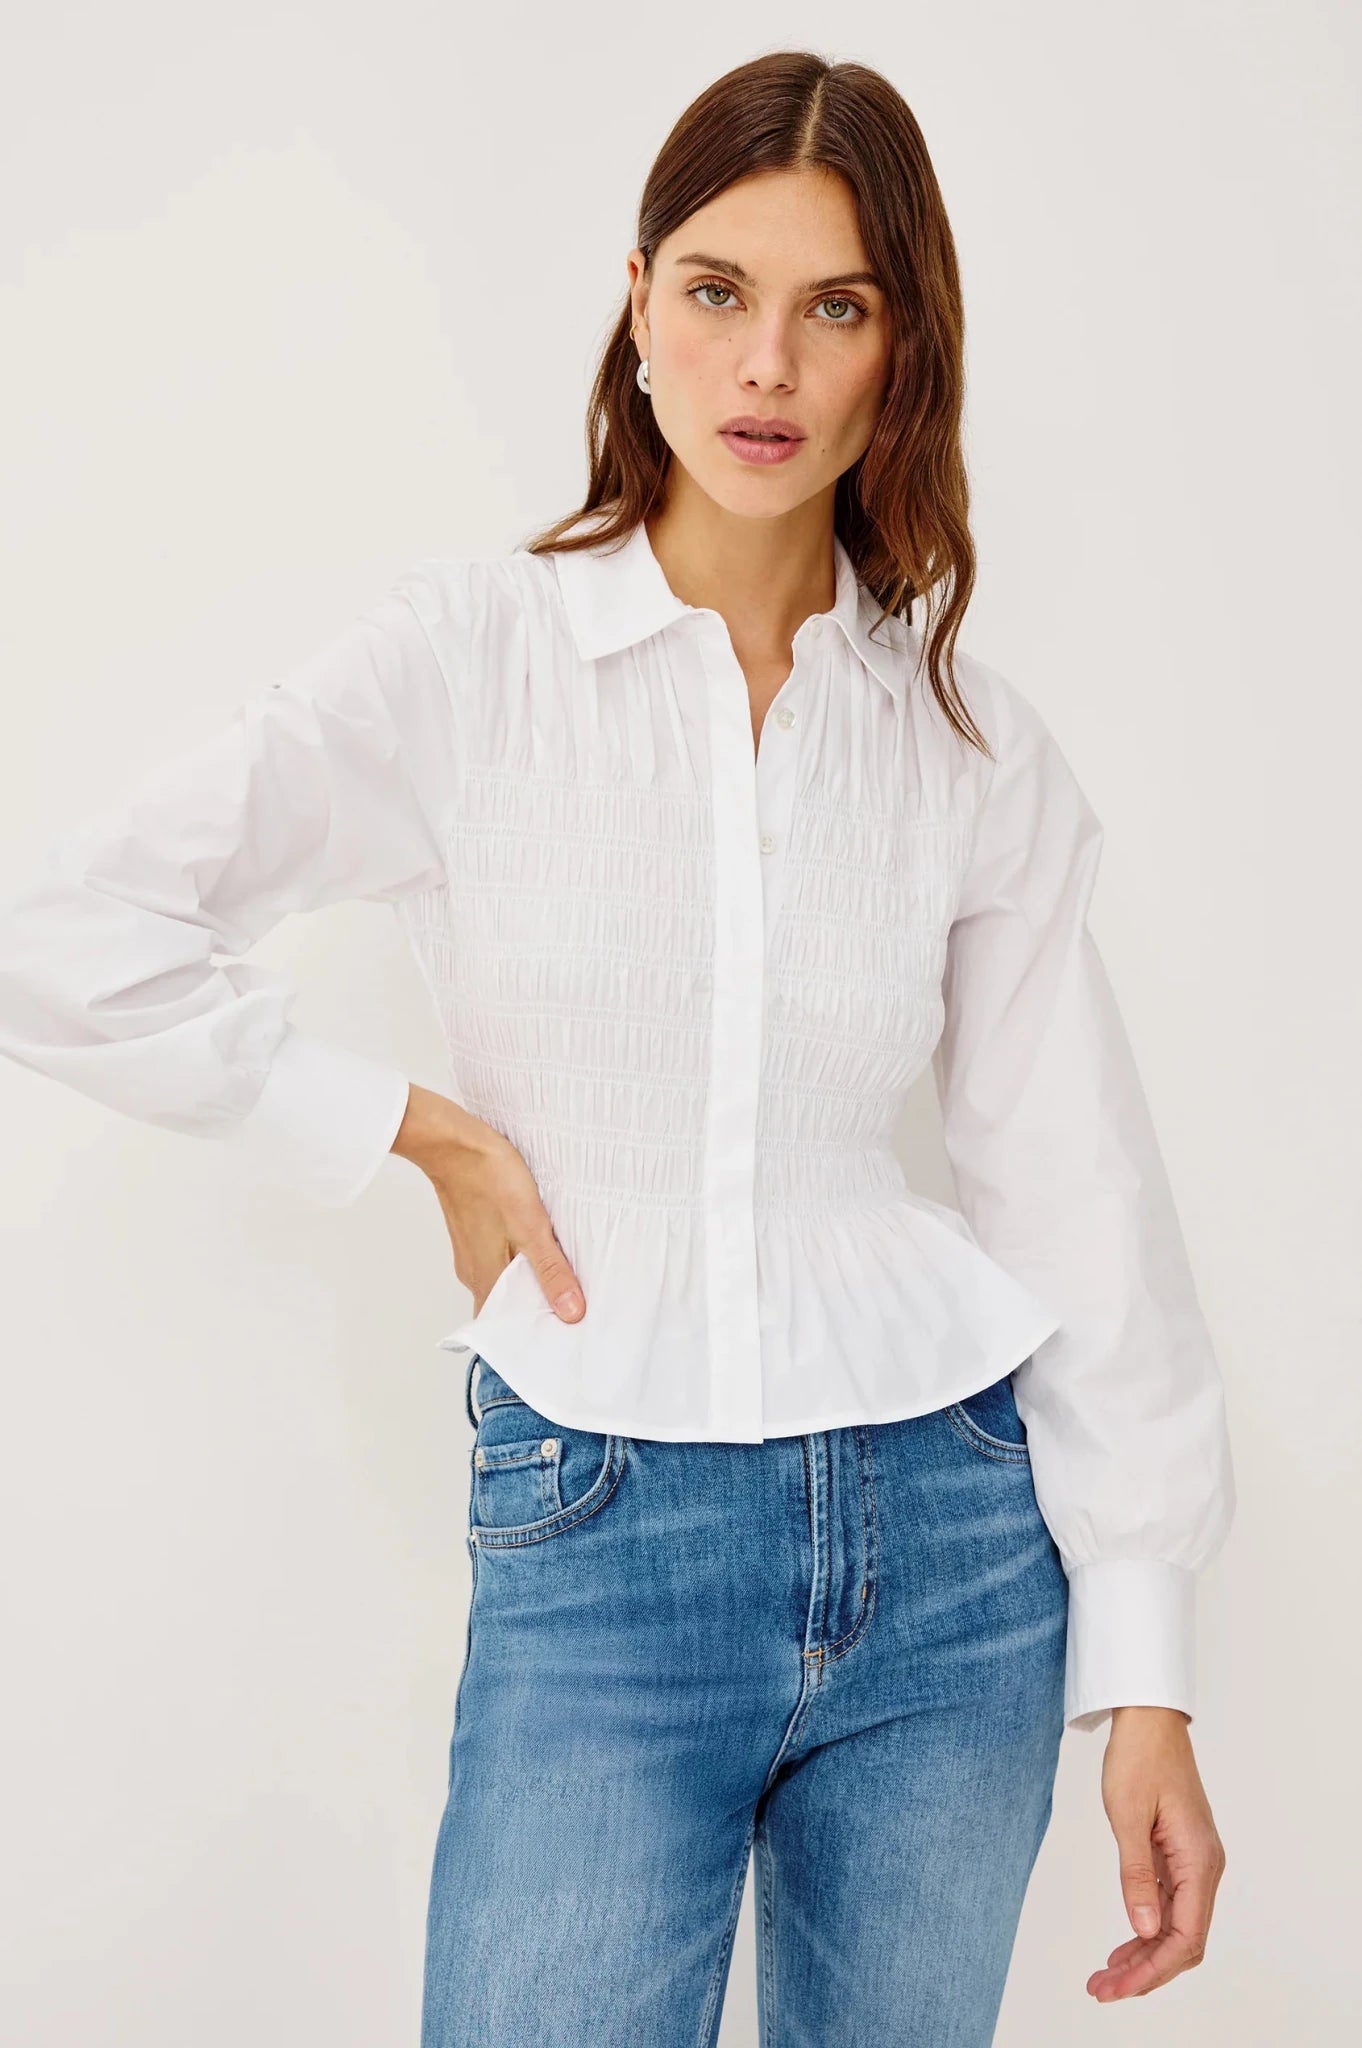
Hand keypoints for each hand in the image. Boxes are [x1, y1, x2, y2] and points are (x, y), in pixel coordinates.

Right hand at [389, 1083, 585, 1321]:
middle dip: (537, 1308)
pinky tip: (541, 1246)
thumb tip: (571, 1312)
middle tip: (574, 1307)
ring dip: (532, 1281)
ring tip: (565, 1276)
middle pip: (508, 1305)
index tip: (562, 1335)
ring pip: (506, 1280)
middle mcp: (474, 1272)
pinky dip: (522, 1259)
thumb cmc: (487, 1178)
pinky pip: (501, 1258)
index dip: (532, 1334)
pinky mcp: (476, 1232)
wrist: (453, 1141)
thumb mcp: (531, 1226)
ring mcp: (473, 1252)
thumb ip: (551, 1270)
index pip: (507, 1327)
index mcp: (485, 1279)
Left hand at [1088, 1705, 1225, 2001]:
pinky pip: (1169, 1906)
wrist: (1149, 1719)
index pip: (1185, 1935)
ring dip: (1144, 1955)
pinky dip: (1146, 1930)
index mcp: (1199, 1860)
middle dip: (1146, 1971)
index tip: (1118, 1986)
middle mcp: (1205, 1867)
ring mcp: (1194, 1862)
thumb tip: (1144, 1928)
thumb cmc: (1139, 1758)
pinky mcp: (1180, 1855)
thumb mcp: (1127, 1816)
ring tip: (1106, 1978)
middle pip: (1183, 1940)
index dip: (1153, 1968)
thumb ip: (1137, 1875)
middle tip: (1102, 1990)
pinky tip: (1123, 1947)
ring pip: (1176, 1927)